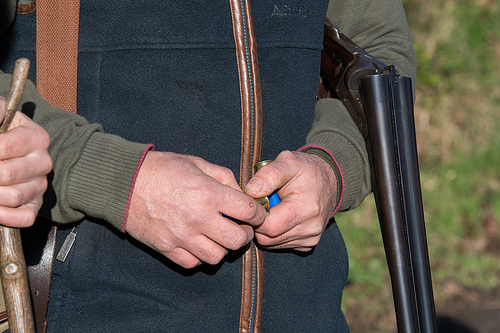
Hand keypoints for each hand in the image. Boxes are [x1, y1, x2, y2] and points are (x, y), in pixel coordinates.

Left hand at [0, 96, 51, 226]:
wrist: (16, 150)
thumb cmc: (2, 131)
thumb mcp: (1, 114)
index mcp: (36, 137)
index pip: (3, 148)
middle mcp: (43, 161)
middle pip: (7, 174)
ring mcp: (41, 184)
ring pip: (13, 197)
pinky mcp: (36, 203)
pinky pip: (25, 217)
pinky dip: (5, 217)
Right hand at [126, 151, 266, 268]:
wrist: (123, 182)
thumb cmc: (161, 169)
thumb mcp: (197, 163)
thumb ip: (224, 177)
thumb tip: (242, 193)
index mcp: (208, 194)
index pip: (249, 212)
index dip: (259, 214)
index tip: (258, 214)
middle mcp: (198, 218)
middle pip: (237, 241)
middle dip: (245, 235)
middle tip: (241, 227)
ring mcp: (181, 236)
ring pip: (217, 257)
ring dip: (223, 247)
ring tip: (219, 236)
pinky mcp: (166, 248)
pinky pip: (193, 263)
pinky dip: (200, 256)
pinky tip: (199, 243)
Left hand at [244, 150, 336, 251]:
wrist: (330, 180)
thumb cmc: (306, 170)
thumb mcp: (287, 162)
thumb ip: (267, 175)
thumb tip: (250, 191)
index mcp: (305, 209)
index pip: (268, 227)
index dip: (254, 216)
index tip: (255, 201)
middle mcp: (310, 229)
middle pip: (268, 239)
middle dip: (258, 223)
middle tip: (261, 204)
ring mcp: (310, 239)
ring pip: (272, 243)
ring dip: (265, 228)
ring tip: (272, 208)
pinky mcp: (308, 244)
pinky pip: (281, 244)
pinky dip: (275, 233)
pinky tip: (280, 216)